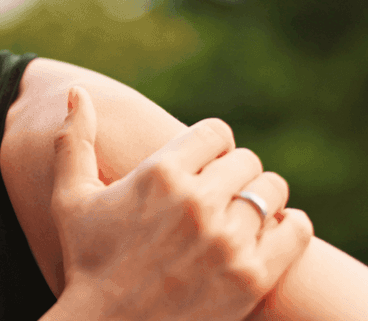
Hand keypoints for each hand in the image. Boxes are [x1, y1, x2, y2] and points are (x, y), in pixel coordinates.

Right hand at [50, 87, 312, 320]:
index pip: (216, 132)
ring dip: (260, 200)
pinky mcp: (253, 277)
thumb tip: (79, 90)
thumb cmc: (87, 261)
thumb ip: (74, 141)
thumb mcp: (70, 199)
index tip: (200, 167)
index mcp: (159, 173)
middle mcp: (197, 202)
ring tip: (237, 219)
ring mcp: (228, 241)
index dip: (210, 148)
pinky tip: (264, 236)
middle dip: (232, 175)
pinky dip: (289, 227)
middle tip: (216, 199)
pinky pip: (297, 229)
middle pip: (246, 160)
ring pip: (272, 190)